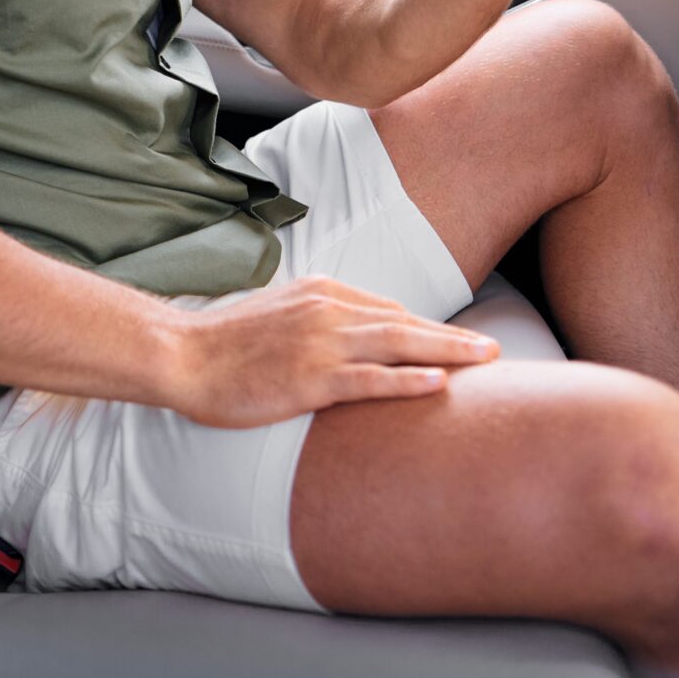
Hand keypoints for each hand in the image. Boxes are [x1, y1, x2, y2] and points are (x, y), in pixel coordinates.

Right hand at [161, 276, 499, 428]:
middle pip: (404, 322)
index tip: (458, 343)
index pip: (387, 309)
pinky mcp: (310, 377)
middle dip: (452, 336)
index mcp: (320, 292)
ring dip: (447, 352)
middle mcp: (327, 310)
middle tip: (495, 349)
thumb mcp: (278, 314)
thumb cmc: (226, 343)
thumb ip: (317, 318)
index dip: (427, 328)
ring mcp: (320, 343)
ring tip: (486, 361)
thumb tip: (349, 334)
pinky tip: (438, 384)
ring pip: (398, 344)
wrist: (183, 356)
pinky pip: (369, 379)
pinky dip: (407, 380)